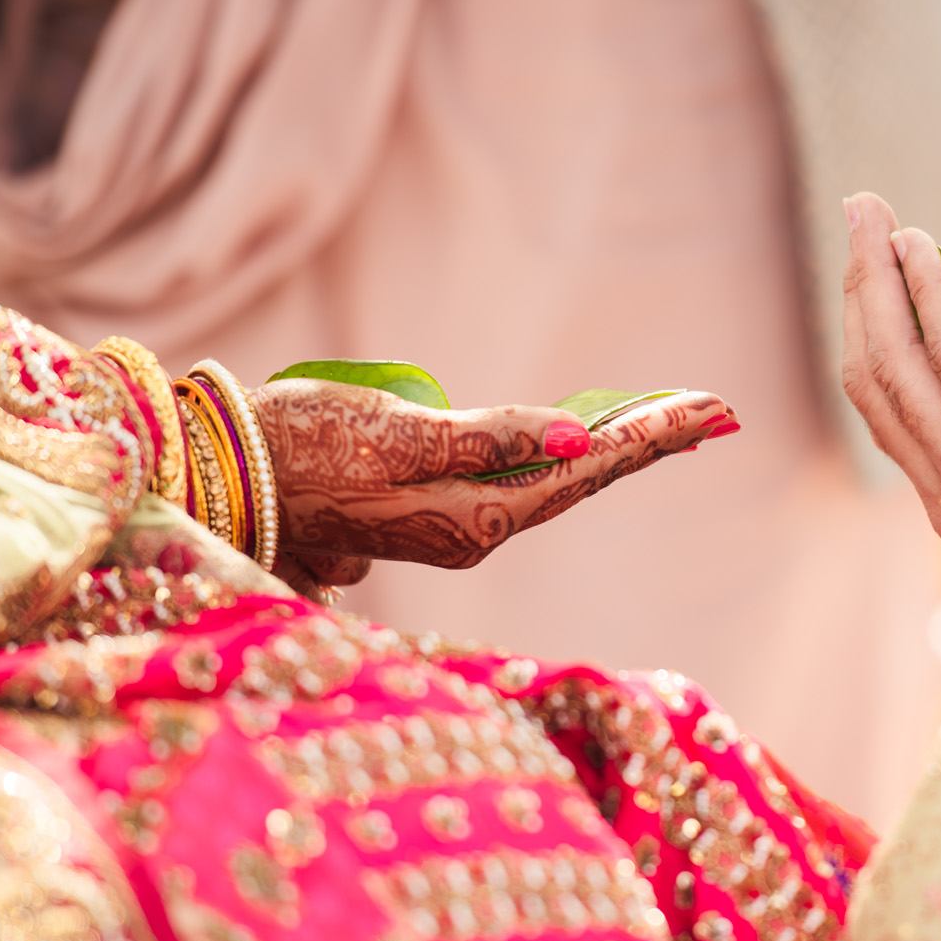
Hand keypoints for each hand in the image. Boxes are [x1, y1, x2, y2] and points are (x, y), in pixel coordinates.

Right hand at [252, 381, 737, 572]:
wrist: (222, 475)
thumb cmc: (302, 446)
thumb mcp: (397, 435)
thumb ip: (488, 440)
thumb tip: (577, 441)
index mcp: (476, 516)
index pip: (589, 470)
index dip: (653, 437)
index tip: (714, 410)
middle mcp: (473, 530)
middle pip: (584, 479)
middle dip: (651, 442)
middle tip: (717, 411)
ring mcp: (451, 523)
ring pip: (556, 481)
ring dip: (615, 449)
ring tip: (672, 421)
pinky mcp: (428, 507)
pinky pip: (520, 480)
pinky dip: (563, 454)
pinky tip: (582, 442)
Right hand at [840, 193, 940, 545]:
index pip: (884, 405)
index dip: (865, 323)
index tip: (868, 255)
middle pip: (874, 380)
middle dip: (858, 287)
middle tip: (858, 212)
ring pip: (894, 364)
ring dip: (878, 277)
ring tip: (873, 214)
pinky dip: (927, 291)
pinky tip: (920, 247)